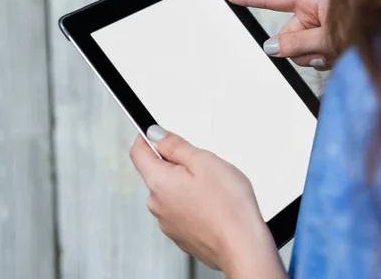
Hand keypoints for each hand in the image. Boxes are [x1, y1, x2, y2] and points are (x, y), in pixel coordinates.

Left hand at [130, 125, 286, 278]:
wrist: (242, 246)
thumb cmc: (229, 207)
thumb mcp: (204, 161)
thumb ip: (176, 145)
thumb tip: (156, 134)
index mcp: (159, 182)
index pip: (138, 151)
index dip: (149, 137)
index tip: (160, 133)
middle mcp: (157, 204)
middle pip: (157, 172)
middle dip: (177, 164)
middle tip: (204, 166)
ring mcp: (167, 222)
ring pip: (172, 191)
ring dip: (187, 185)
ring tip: (214, 190)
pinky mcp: (180, 234)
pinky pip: (181, 209)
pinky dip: (194, 203)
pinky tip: (213, 205)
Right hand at [226, 0, 332, 69]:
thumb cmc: (358, 29)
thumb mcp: (327, 36)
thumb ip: (297, 43)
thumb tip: (271, 47)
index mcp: (311, 0)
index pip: (273, 0)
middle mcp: (311, 14)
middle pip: (286, 36)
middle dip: (299, 49)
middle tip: (321, 50)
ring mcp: (316, 29)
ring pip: (296, 51)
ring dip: (311, 57)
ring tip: (332, 52)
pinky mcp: (321, 43)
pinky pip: (308, 57)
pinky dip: (320, 61)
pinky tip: (334, 56)